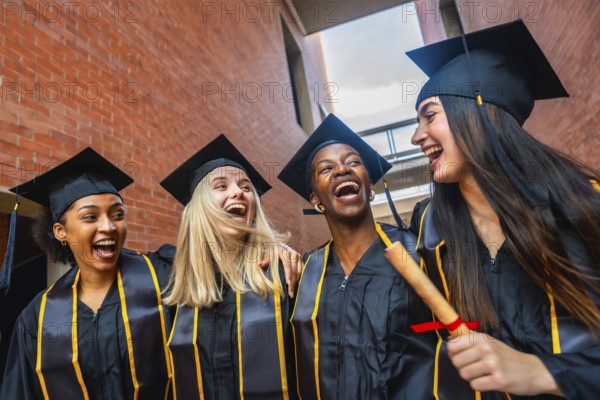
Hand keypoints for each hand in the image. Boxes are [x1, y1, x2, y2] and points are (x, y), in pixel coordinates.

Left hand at [259, 243, 301, 297]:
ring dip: (296, 282)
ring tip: (292, 292)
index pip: (287, 265)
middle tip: (290, 292)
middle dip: (292, 282)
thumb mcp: (268, 253)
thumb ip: (265, 259)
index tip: (288, 283)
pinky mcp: (301, 259)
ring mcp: (298, 256)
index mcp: (284, 252)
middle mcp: (293, 253)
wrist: (280, 244)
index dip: (288, 274)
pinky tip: (296, 286)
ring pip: (299, 271)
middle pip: (294, 270)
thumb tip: (261, 264)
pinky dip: (299, 278)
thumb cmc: (272, 251)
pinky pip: (302, 270)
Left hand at [447, 331, 562, 395]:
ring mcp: (493, 365)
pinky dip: (479, 385)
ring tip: (482, 374)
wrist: (533, 371)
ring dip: (471, 377)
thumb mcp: (490, 341)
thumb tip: (449, 337)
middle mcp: (486, 349)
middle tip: (475, 367)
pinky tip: (488, 381)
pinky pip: (475, 385)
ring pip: (464, 374)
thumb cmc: (507, 356)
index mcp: (482, 338)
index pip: (452, 345)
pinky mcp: (498, 380)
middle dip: (462, 367)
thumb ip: (470, 338)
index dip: (453, 354)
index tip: (461, 356)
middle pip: (456, 362)